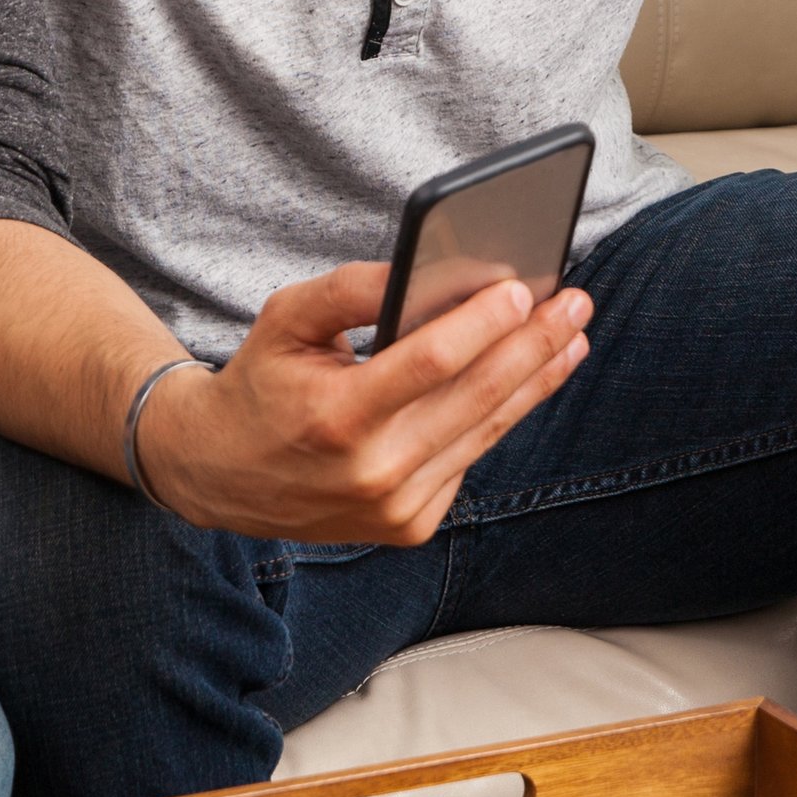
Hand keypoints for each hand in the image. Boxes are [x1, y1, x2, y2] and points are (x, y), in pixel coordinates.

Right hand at [137, 262, 588, 543]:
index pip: (430, 364)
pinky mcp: (410, 526)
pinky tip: (527, 378)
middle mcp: (371, 473)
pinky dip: (498, 415)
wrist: (221, 475)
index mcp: (336, 418)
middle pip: (475, 399)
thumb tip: (420, 269)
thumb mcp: (286, 319)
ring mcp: (395, 508)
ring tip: (571, 337)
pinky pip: (467, 459)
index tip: (523, 288)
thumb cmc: (261, 383)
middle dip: (533, 345)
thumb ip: (350, 289)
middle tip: (575, 303)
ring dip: (535, 380)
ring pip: (485, 432)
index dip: (482, 324)